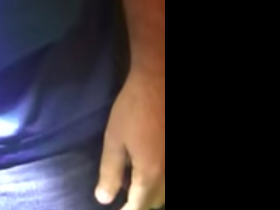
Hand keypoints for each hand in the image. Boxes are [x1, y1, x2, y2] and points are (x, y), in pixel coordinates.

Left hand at [96, 68, 165, 209]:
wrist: (159, 82)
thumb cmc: (133, 109)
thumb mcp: (114, 140)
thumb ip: (110, 172)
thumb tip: (104, 199)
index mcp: (151, 173)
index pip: (139, 207)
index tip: (115, 208)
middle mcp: (168, 173)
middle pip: (155, 202)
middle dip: (139, 204)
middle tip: (124, 199)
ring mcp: (174, 162)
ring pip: (165, 192)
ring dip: (151, 194)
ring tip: (133, 186)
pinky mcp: (175, 151)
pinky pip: (168, 176)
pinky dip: (159, 181)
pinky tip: (147, 169)